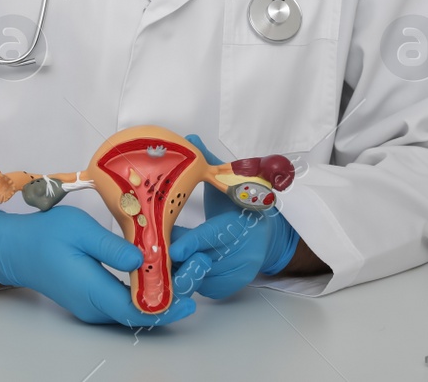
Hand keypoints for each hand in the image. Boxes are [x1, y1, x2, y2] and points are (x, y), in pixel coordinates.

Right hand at [0, 206, 200, 326]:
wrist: (16, 249)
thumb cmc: (45, 235)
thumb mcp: (80, 231)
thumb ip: (112, 248)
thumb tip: (143, 260)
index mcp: (93, 291)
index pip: (138, 310)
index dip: (168, 305)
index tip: (192, 293)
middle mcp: (95, 306)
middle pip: (142, 311)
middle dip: (173, 294)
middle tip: (197, 269)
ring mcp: (94, 305)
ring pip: (135, 306)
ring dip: (162, 290)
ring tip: (186, 265)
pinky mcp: (93, 297)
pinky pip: (126, 299)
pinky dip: (147, 287)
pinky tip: (161, 265)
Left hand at [167, 134, 299, 299]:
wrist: (267, 234)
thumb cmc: (241, 206)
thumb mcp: (228, 184)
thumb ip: (209, 163)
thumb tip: (189, 139)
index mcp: (241, 223)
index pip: (213, 236)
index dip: (191, 243)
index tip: (171, 248)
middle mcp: (243, 253)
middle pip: (202, 262)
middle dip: (177, 256)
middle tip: (160, 244)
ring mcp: (237, 273)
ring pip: (199, 278)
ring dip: (181, 266)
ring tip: (172, 250)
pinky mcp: (230, 288)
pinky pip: (202, 289)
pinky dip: (190, 278)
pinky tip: (184, 263)